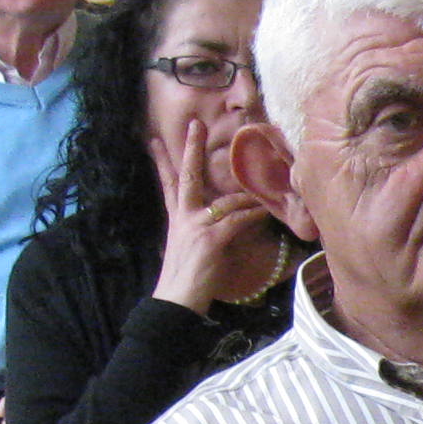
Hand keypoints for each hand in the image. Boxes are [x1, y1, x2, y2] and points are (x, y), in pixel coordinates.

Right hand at [149, 114, 286, 311]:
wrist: (178, 300)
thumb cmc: (189, 279)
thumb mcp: (194, 247)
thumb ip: (205, 229)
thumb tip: (228, 219)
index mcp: (176, 218)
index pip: (168, 183)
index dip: (162, 161)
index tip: (153, 140)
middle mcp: (183, 216)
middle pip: (187, 175)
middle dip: (191, 148)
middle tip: (195, 123)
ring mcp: (196, 225)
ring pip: (227, 201)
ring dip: (250, 199)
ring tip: (269, 194)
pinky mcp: (211, 238)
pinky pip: (239, 220)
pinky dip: (255, 216)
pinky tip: (267, 213)